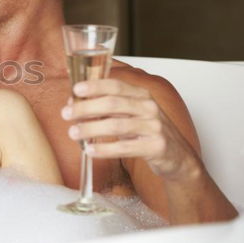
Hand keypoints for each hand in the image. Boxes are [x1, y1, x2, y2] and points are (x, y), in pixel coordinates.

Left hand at [61, 79, 199, 179]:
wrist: (178, 157)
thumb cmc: (147, 132)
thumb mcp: (130, 114)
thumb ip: (105, 107)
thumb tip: (73, 103)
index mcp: (141, 95)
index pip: (116, 85)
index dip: (95, 86)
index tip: (75, 89)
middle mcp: (149, 107)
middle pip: (113, 103)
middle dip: (85, 108)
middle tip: (65, 114)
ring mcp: (155, 127)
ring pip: (117, 125)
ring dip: (90, 129)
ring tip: (73, 133)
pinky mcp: (156, 147)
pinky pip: (126, 147)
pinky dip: (105, 149)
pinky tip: (90, 151)